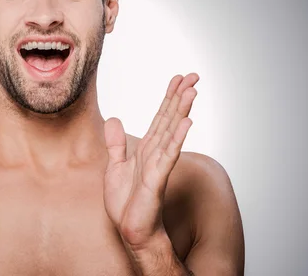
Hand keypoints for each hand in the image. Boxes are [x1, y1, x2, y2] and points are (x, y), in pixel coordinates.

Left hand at [103, 73, 198, 249]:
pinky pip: (168, 155)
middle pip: (170, 119)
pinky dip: (177, 138)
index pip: (160, 117)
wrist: (130, 230)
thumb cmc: (126, 204)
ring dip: (182, 110)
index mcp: (147, 149)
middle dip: (180, 97)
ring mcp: (158, 165)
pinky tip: (186, 122)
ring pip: (171, 132)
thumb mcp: (114, 167)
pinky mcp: (156, 179)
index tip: (178, 78)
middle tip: (194, 76)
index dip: (169, 97)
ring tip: (193, 90)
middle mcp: (156, 153)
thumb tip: (113, 119)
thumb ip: (116, 143)